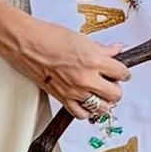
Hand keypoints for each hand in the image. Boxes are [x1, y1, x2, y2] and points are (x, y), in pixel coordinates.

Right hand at [6, 17, 131, 118]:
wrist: (26, 43)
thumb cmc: (49, 37)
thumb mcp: (82, 38)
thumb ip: (102, 48)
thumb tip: (116, 50)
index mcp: (94, 60)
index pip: (121, 73)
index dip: (124, 73)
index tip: (122, 72)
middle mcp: (86, 78)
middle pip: (115, 94)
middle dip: (116, 89)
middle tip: (112, 83)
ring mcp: (74, 91)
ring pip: (101, 108)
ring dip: (104, 102)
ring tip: (101, 94)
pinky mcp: (62, 98)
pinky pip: (81, 114)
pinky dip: (87, 111)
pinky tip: (86, 103)